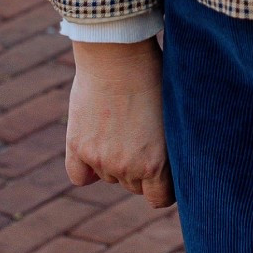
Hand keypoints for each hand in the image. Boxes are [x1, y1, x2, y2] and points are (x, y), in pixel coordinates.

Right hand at [66, 39, 174, 208]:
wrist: (118, 54)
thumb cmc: (154, 77)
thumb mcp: (172, 116)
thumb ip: (169, 147)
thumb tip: (173, 165)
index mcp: (158, 163)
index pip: (159, 198)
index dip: (163, 185)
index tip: (164, 169)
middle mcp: (128, 167)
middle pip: (133, 185)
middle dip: (139, 168)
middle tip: (141, 136)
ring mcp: (100, 159)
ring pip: (109, 177)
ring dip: (114, 162)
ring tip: (121, 126)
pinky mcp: (78, 147)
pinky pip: (79, 176)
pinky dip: (86, 168)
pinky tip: (95, 147)